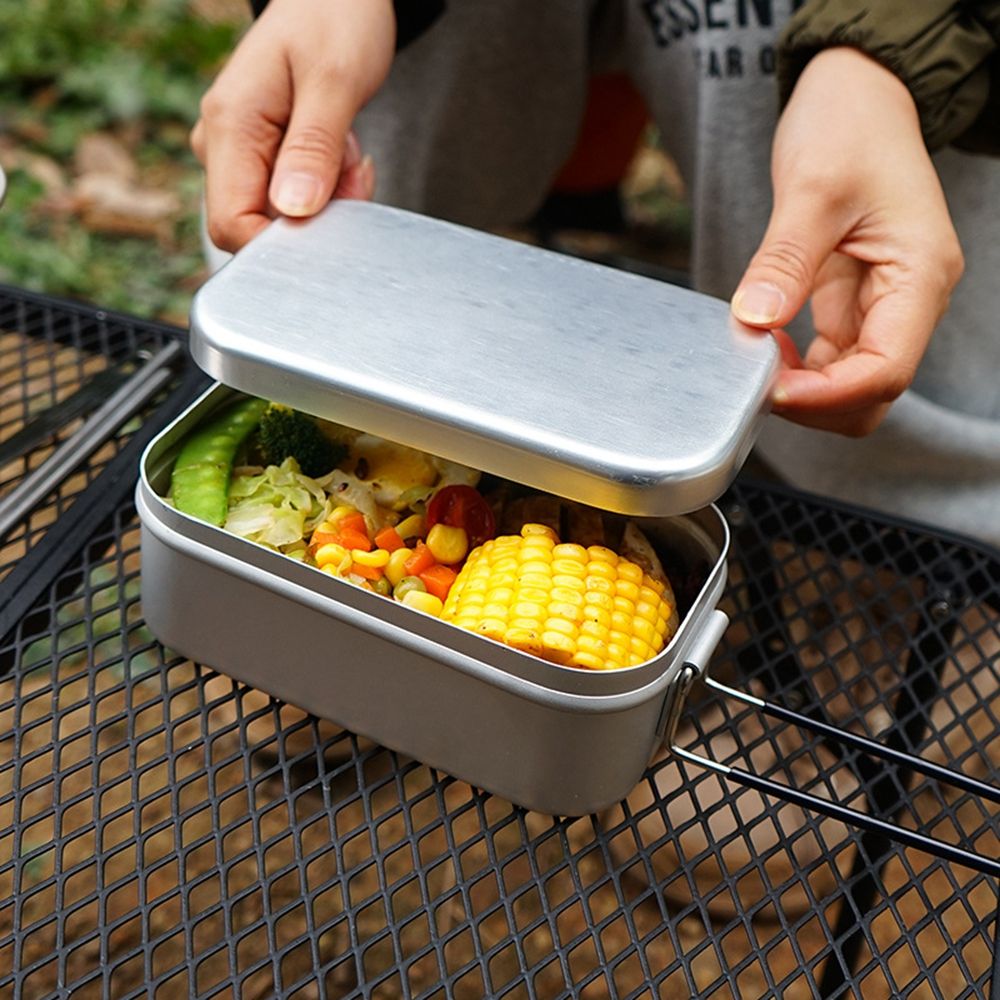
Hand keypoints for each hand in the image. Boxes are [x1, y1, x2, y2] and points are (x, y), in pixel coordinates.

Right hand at [191, 0, 394, 252]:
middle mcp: (220, 144)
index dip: (284, 242)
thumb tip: (294, 210)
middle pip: (258, 227)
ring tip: (346, 144)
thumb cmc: (334, 20)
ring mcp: (236, 153)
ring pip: (279, 217)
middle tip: (356, 167)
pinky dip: (325, 188)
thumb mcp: (334, 80)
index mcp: (229, 124)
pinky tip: (338, 150)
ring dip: (326, 199)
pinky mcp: (258, 159)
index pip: (233, 225)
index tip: (336, 213)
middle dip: (315, 218)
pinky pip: (289, 200)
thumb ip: (313, 148)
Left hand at [731, 47, 963, 435]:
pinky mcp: (852, 301)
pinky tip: (761, 344)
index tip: (770, 389)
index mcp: (919, 275)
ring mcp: (882, 303)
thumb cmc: (849, 126)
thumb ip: (785, 260)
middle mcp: (909, 299)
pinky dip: (794, 366)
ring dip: (802, 387)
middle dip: (816, 402)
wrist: (857, 96)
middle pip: (872, 392)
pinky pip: (828, 358)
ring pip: (850, 383)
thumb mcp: (812, 188)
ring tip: (752, 360)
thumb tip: (755, 320)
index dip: (827, 395)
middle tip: (754, 381)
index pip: (886, 370)